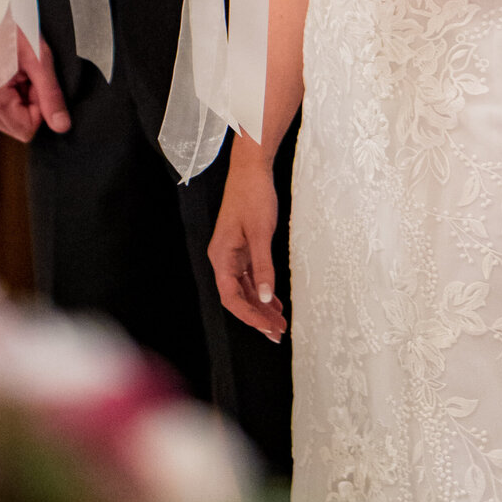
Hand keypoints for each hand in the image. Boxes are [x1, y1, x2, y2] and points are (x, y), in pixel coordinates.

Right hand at [0, 18, 70, 143]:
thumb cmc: (12, 25)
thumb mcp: (39, 60)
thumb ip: (51, 96)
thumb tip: (62, 126)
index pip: (25, 130)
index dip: (40, 107)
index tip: (37, 81)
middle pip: (16, 126)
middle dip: (29, 102)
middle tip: (27, 73)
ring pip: (8, 117)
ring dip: (20, 97)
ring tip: (17, 70)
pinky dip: (9, 93)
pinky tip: (8, 71)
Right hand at [208, 144, 286, 341]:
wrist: (251, 168)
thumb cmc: (253, 196)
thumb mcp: (261, 233)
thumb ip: (263, 267)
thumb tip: (264, 297)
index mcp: (221, 256)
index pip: (231, 297)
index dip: (249, 316)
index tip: (267, 328)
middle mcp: (223, 258)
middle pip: (237, 296)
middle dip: (257, 316)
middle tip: (277, 333)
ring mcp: (232, 253)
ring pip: (245, 288)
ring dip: (261, 306)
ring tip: (279, 322)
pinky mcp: (242, 247)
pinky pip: (250, 276)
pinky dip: (262, 289)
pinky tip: (274, 301)